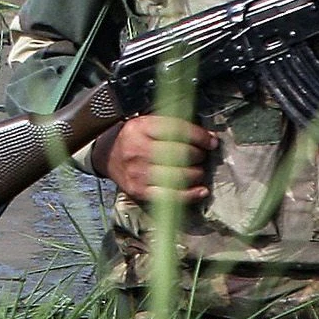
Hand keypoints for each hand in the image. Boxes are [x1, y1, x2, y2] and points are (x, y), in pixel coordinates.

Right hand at [99, 114, 218, 206]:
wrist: (106, 156)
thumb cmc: (133, 138)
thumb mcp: (147, 123)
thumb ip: (173, 126)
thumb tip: (209, 137)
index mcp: (140, 127)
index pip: (177, 130)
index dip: (199, 136)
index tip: (211, 141)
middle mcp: (138, 149)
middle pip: (179, 153)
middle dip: (198, 155)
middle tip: (201, 156)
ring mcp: (138, 172)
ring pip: (178, 175)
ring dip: (196, 174)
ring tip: (197, 171)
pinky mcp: (139, 191)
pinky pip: (170, 196)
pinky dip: (190, 195)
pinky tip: (201, 190)